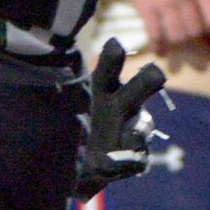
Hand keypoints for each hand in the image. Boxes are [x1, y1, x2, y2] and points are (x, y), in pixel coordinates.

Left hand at [76, 38, 167, 197]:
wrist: (69, 165)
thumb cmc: (63, 127)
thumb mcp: (54, 114)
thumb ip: (60, 104)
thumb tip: (75, 94)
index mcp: (103, 86)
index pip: (112, 65)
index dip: (114, 55)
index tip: (114, 45)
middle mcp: (123, 103)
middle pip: (143, 85)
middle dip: (150, 79)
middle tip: (156, 74)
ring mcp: (134, 130)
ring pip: (145, 125)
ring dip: (138, 131)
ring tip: (128, 135)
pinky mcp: (136, 157)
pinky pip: (139, 158)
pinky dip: (129, 161)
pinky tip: (114, 165)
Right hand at [119, 0, 209, 51]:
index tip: (208, 27)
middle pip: (196, 29)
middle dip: (193, 35)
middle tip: (188, 33)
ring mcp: (164, 2)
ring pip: (178, 36)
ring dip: (177, 42)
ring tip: (174, 39)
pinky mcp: (146, 8)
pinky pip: (155, 35)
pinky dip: (159, 46)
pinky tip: (160, 51)